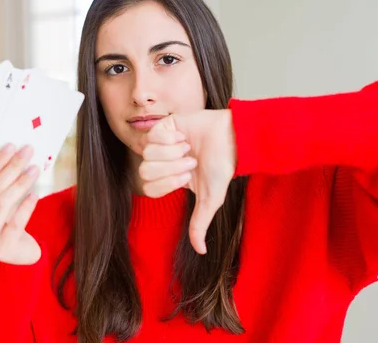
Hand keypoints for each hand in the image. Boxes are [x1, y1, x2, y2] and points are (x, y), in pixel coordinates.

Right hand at [0, 144, 41, 264]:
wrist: (17, 256)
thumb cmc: (6, 225)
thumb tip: (13, 154)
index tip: (10, 146)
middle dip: (11, 167)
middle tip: (27, 152)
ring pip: (2, 203)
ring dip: (20, 183)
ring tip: (34, 170)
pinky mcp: (4, 249)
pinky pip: (16, 222)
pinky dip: (26, 206)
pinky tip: (35, 194)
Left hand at [139, 109, 236, 253]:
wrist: (232, 139)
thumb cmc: (222, 167)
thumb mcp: (210, 200)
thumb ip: (200, 223)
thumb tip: (201, 251)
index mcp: (167, 179)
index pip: (148, 188)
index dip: (167, 183)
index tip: (187, 177)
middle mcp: (161, 162)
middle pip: (144, 170)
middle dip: (171, 167)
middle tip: (190, 161)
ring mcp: (160, 143)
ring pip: (147, 152)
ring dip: (172, 151)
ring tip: (188, 148)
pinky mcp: (163, 126)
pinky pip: (153, 134)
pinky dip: (170, 137)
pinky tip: (184, 136)